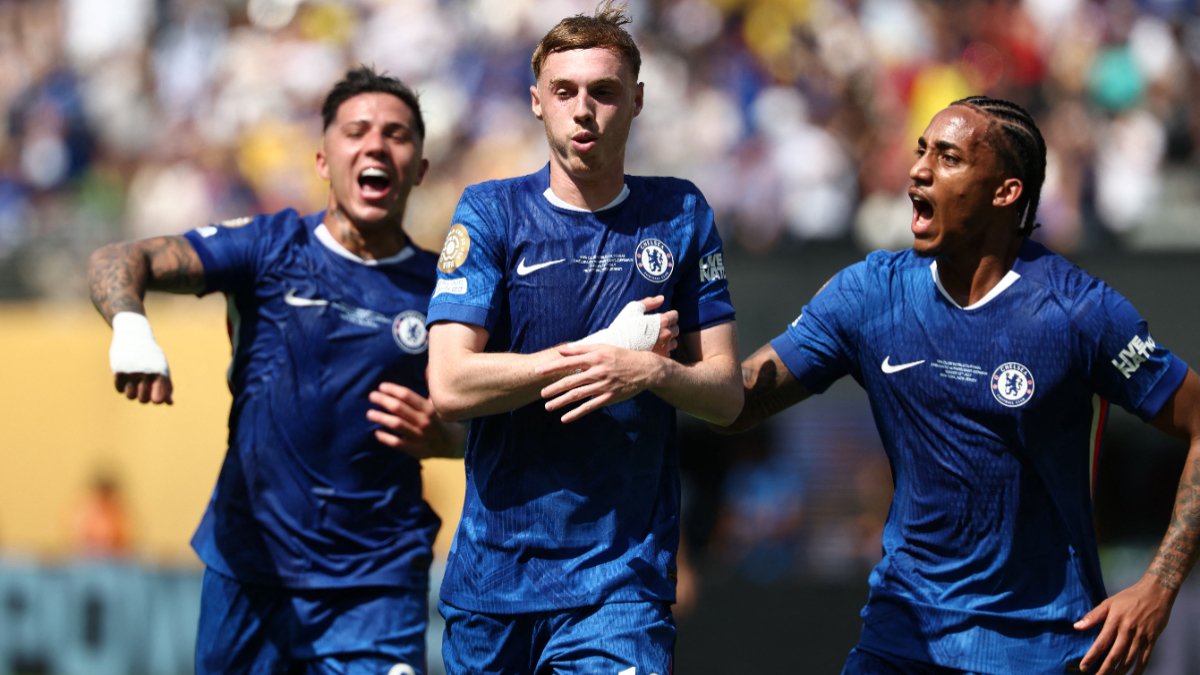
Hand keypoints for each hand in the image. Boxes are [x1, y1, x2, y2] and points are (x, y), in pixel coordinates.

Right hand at [109, 312, 172, 404]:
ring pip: (130, 396)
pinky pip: (119, 389)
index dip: (156, 400)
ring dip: (131, 393)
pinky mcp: (119, 370)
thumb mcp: (162, 367)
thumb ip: (167, 385)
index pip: (158, 399)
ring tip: (134, 385)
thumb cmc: (151, 355)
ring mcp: (132, 371)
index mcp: (161, 372)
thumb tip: (169, 403)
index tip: (154, 397)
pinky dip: (122, 387)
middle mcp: (147, 372)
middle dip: (143, 398)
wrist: (134, 335)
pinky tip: (125, 378)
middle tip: (143, 389)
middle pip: (143, 400)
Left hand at [367, 382, 463, 458]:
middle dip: (383, 400)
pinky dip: (386, 438)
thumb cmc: (439, 421)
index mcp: (429, 408)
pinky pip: (398, 443)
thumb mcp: (437, 405)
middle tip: (371, 396)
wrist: (452, 444)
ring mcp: (420, 436)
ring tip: (370, 413)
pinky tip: (377, 433)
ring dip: (381, 418)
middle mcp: (424, 421)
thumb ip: (429, 390)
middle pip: (399, 408)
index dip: (393, 390)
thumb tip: (427, 369)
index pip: (408, 396)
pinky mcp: (415, 449)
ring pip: (397, 425)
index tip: (381, 386)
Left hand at [537, 344, 663, 422]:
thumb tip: (562, 350)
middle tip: (541, 393)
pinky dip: (577, 413)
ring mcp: (603, 386)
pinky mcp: (609, 398)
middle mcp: (597, 372)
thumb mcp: (602, 348)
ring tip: (548, 407)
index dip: (552, 367)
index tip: (539, 372)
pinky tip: (565, 418)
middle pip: (571, 380)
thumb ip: (581, 349)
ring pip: (578, 395)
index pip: (569, 362)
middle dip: (554, 388)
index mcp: (594, 358)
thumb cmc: (621, 356)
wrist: (644, 369)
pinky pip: (590, 407)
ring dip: (561, 401)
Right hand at [574, 295, 678, 355]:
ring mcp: (664, 348)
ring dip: (667, 341)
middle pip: (676, 329)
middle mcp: (666, 335)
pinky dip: (662, 351)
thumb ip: (649, 302)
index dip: (668, 316)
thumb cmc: (623, 327)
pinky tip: (652, 349)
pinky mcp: (660, 359)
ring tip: (654, 341)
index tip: (661, 318)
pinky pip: (667, 354)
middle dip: (669, 328)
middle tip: (657, 330)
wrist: (614, 348)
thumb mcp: (633, 309)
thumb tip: (662, 298)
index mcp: (661, 321)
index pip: (675, 316)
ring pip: (673, 343)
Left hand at [1074, 574, 1173, 673]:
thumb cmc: (1129, 597)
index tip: (1084, 667)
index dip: (1092, 656)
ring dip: (1120, 671)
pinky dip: (1139, 669)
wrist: (1156, 591)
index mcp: (1115, 621)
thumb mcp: (1108, 602)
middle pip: (1115, 654)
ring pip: (1129, 658)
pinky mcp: (1152, 639)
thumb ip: (1093, 616)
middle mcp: (1128, 630)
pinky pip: (1145, 658)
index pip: (1101, 642)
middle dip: (1105, 669)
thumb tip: (1076, 627)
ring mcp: (1141, 635)